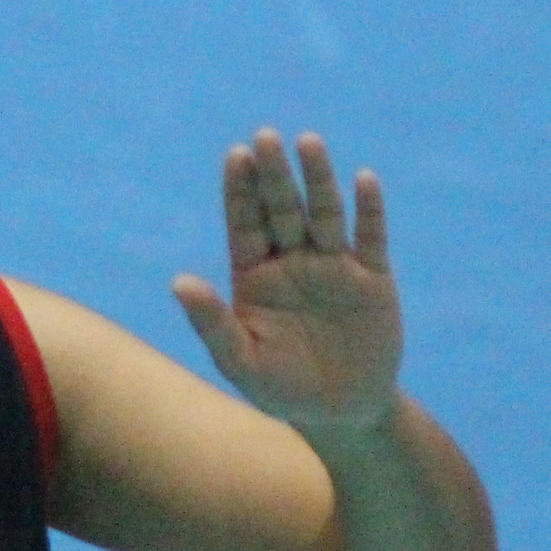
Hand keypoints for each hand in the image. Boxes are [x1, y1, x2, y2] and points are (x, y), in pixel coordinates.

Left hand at [174, 128, 403, 435]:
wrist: (341, 413)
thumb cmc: (280, 389)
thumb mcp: (240, 361)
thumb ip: (211, 322)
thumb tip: (178, 282)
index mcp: (253, 274)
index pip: (244, 222)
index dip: (240, 189)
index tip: (235, 154)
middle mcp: (291, 262)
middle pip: (281, 209)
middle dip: (274, 175)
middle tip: (265, 136)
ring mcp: (333, 267)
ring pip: (324, 215)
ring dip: (318, 180)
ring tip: (308, 142)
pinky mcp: (373, 280)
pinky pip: (370, 238)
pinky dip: (369, 210)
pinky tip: (363, 179)